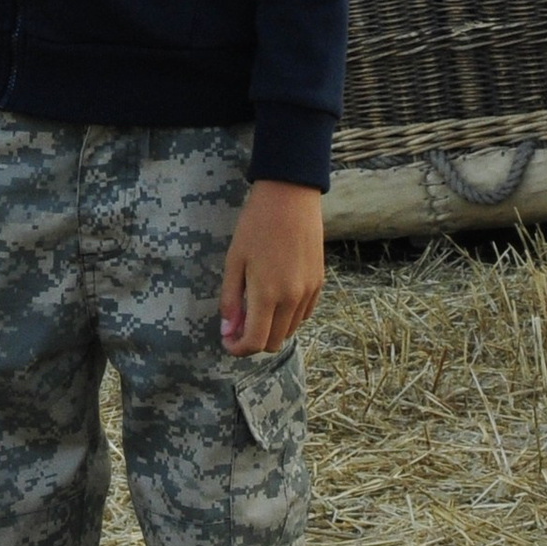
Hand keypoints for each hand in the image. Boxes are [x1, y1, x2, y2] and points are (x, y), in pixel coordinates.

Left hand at [220, 180, 323, 353]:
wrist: (290, 196)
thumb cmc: (256, 225)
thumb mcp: (234, 260)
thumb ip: (231, 298)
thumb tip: (228, 329)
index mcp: (267, 294)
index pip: (255, 342)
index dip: (238, 349)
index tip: (227, 341)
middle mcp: (292, 299)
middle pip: (274, 342)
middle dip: (254, 341)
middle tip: (238, 325)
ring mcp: (308, 291)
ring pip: (290, 330)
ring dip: (271, 329)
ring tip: (256, 308)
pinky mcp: (319, 282)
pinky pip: (304, 314)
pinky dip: (288, 316)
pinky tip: (276, 298)